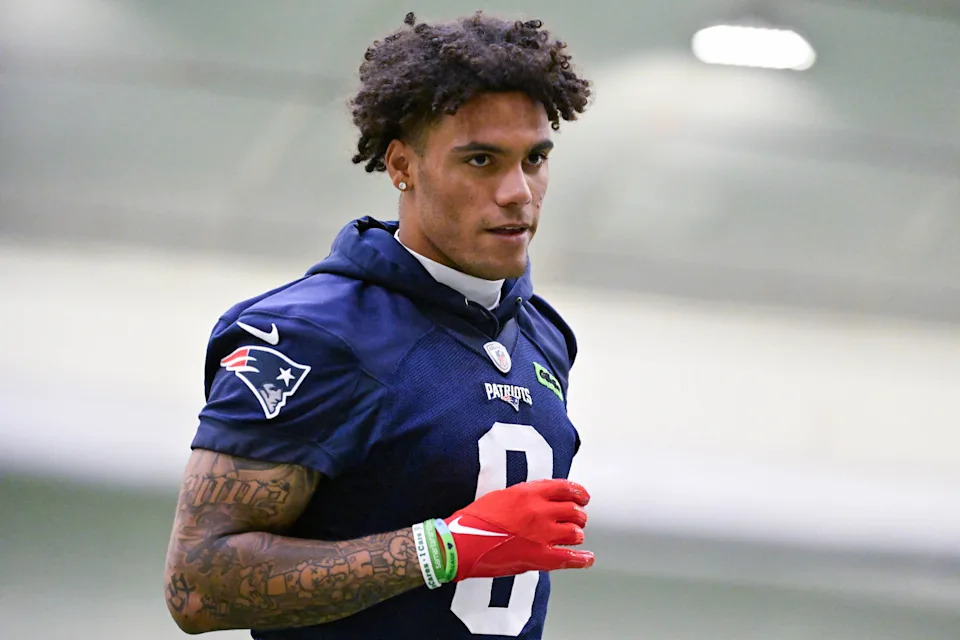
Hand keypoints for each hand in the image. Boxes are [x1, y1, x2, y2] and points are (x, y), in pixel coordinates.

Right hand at [444, 479, 593, 581]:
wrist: (461, 544)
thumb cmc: (473, 521)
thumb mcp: (500, 496)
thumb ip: (524, 495)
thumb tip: (539, 499)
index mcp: (529, 493)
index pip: (565, 487)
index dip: (579, 492)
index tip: (582, 496)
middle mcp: (539, 511)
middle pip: (574, 510)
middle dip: (578, 515)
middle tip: (577, 518)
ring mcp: (542, 535)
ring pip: (575, 532)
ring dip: (576, 534)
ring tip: (574, 536)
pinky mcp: (540, 557)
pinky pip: (570, 558)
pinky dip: (582, 559)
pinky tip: (587, 558)